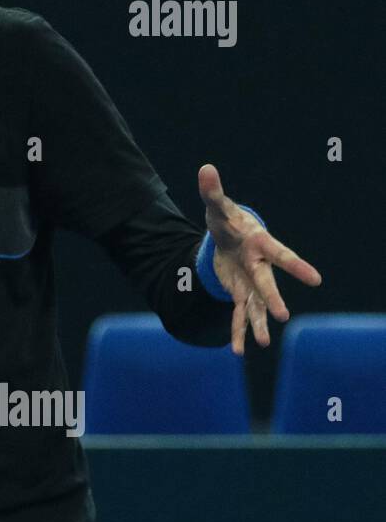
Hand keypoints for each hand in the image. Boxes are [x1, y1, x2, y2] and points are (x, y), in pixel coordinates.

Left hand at [198, 164, 322, 354]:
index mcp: (259, 244)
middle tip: (283, 316)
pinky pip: (238, 315)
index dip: (297, 266)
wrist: (228, 238)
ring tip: (263, 344)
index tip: (316, 279)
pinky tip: (237, 351)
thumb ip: (212, 191)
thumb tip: (205, 169)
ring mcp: (249, 282)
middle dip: (272, 299)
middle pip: (266, 284)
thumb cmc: (227, 220)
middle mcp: (258, 266)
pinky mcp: (239, 293)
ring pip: (254, 306)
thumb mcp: (217, 207)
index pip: (280, 255)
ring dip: (256, 324)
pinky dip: (237, 332)